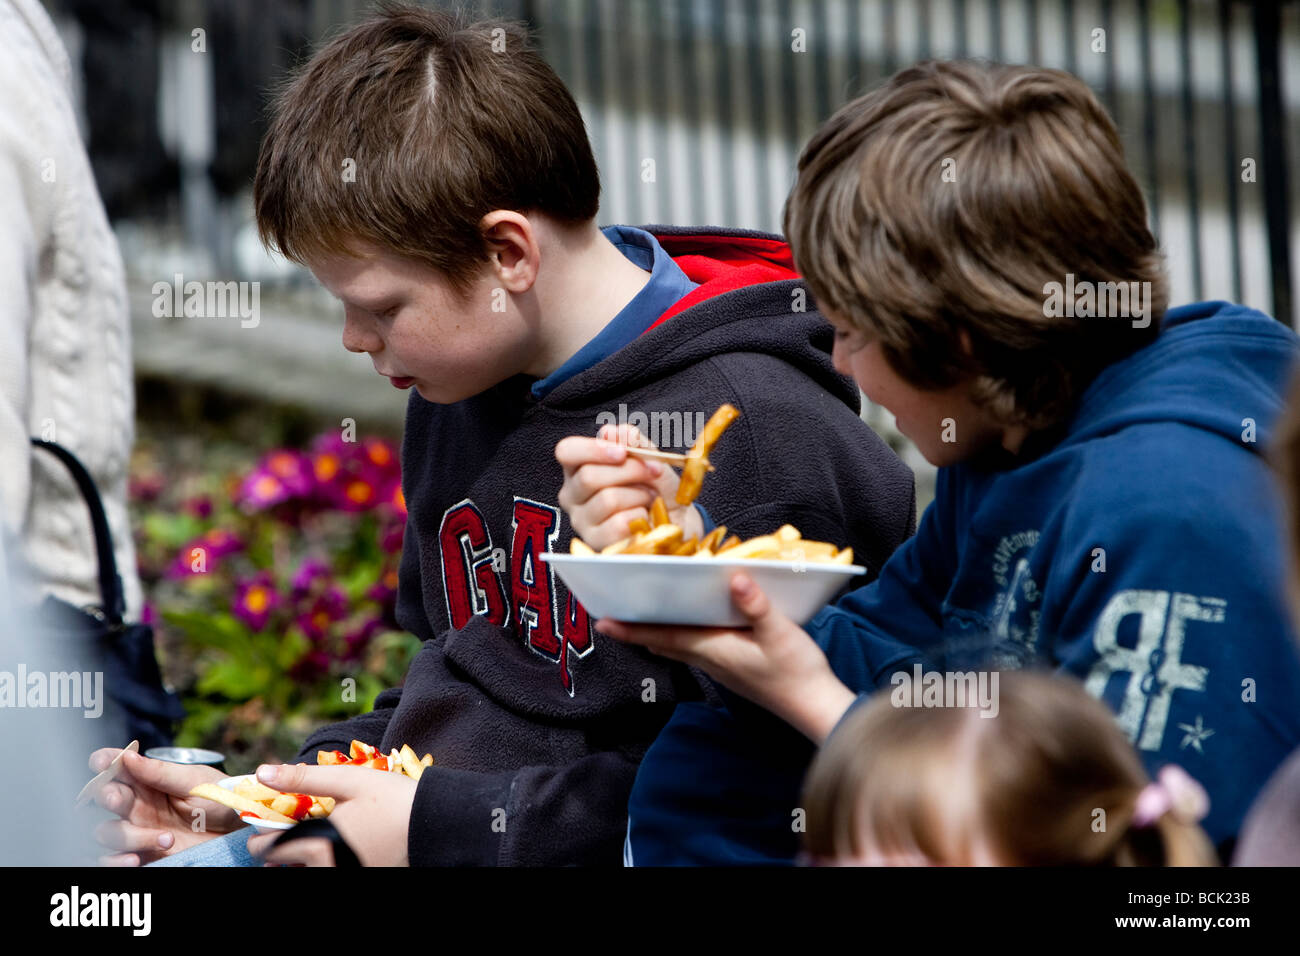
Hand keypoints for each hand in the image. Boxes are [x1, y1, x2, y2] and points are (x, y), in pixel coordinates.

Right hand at [87, 748, 235, 865]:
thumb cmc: (221, 798)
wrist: (240, 829)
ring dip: (126, 835)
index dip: (104, 762)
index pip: (116, 767)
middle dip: (106, 797)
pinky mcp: (142, 854)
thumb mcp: (195, 781)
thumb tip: (129, 756)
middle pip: (104, 798)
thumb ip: (161, 772)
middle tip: (119, 800)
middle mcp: (138, 804)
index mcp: (149, 780)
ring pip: (105, 832)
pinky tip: (135, 860)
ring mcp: (138, 830)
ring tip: (167, 838)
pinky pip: (111, 860)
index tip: (101, 762)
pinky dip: (115, 860)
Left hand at [246, 763, 417, 865]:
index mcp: (317, 845)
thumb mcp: (348, 780)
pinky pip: (326, 871)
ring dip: (300, 856)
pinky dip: (322, 861)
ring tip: (314, 836)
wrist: (433, 825)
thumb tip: (262, 772)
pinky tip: (338, 843)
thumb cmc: (392, 800)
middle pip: (282, 866)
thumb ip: (302, 778)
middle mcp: (325, 868)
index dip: (262, 833)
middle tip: (295, 826)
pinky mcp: (359, 875)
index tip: (270, 819)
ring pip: (305, 871)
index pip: (267, 849)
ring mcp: (342, 875)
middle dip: (280, 847)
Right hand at [556, 424, 704, 549]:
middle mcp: (572, 494)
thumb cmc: (657, 488)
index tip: (622, 452)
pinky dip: (640, 517)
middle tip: (654, 471)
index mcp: (578, 468)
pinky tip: (644, 518)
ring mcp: (581, 521)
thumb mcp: (649, 458)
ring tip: (649, 497)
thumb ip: (631, 441)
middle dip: (630, 471)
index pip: (566, 451)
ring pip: (607, 500)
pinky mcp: (596, 543)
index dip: (593, 449)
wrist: (677, 522)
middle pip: (589, 476)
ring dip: (639, 495)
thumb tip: (610, 432)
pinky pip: (618, 524)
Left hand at [596, 573, 856, 742]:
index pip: (664, 636)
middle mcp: (709, 660)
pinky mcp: (731, 668)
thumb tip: (733, 578)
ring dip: (657, 632)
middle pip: (664, 642)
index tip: (604, 622)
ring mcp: (719, 667)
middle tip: (613, 613)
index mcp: (713, 650)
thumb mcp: (781, 634)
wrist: (814, 707)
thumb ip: (757, 606)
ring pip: (678, 646)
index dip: (633, 629)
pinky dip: (680, 636)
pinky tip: (686, 625)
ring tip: (640, 616)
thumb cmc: (797, 671)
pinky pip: (694, 649)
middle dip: (638, 629)